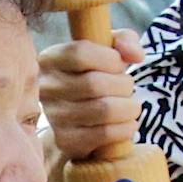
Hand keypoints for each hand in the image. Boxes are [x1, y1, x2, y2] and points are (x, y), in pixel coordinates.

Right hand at [39, 30, 141, 161]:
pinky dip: (125, 128)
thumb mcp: (107, 50)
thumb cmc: (95, 76)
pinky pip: (105, 133)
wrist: (78, 119)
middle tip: (127, 88)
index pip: (80, 53)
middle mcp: (47, 87)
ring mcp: (54, 116)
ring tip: (130, 106)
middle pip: (95, 84)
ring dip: (129, 108)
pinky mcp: (66, 140)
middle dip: (124, 85)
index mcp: (50, 59)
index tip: (119, 64)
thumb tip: (135, 55)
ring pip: (104, 110)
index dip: (110, 59)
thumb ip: (124, 41)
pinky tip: (128, 123)